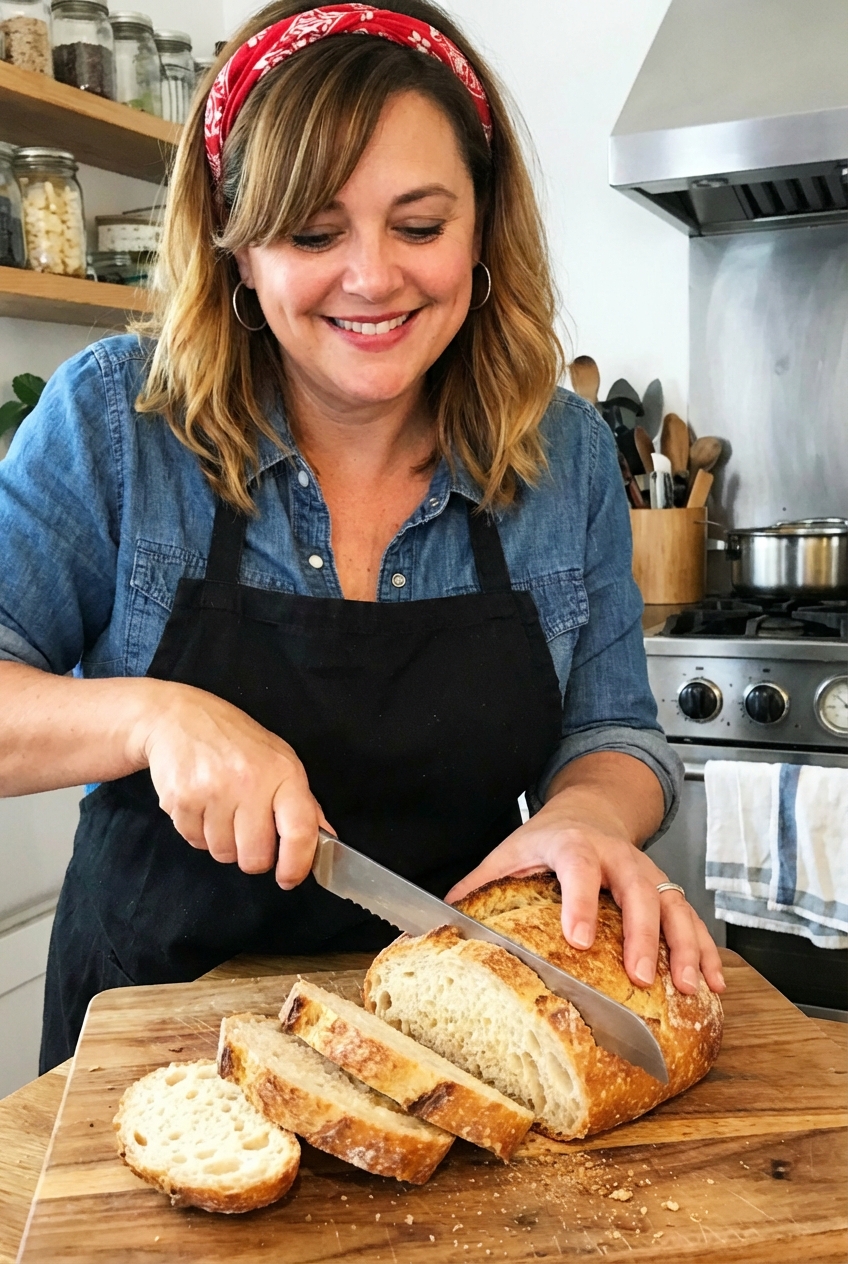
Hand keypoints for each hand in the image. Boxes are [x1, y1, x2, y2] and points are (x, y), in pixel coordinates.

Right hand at [129, 681, 329, 887]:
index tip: (289, 878)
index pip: (299, 831)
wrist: (179, 718)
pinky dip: (198, 833)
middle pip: (255, 857)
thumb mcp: (279, 760)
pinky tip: (202, 805)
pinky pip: (194, 842)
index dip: (297, 864)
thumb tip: (327, 840)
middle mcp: (249, 782)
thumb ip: (303, 804)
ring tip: (222, 810)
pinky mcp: (180, 800)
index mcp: (282, 773)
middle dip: (253, 855)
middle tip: (248, 832)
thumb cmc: (236, 741)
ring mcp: (212, 791)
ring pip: (223, 854)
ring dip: (223, 843)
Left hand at [446, 785, 724, 997]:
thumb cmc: (548, 837)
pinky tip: (713, 983)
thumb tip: (440, 916)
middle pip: (639, 892)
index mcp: (574, 846)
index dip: (580, 903)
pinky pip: (692, 921)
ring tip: (690, 987)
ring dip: (685, 948)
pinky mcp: (667, 893)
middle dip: (642, 935)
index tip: (578, 939)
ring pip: (674, 908)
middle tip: (640, 976)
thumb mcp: (511, 851)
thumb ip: (481, 883)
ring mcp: (648, 875)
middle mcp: (619, 858)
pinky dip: (706, 951)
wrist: (591, 810)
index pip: (580, 870)